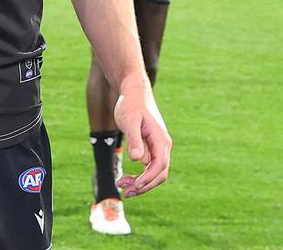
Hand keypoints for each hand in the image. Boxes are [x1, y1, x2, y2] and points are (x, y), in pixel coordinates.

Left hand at [113, 82, 171, 196]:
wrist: (133, 92)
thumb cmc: (131, 104)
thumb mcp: (129, 120)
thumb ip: (134, 140)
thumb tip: (138, 160)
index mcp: (161, 141)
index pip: (159, 166)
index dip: (147, 179)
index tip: (133, 186)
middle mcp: (163, 146)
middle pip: (159, 174)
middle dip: (143, 185)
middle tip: (125, 192)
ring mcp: (157, 148)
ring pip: (153, 172)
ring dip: (140, 182)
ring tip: (121, 186)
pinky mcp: (150, 147)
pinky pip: (148, 167)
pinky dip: (138, 175)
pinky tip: (125, 178)